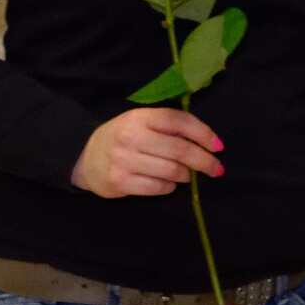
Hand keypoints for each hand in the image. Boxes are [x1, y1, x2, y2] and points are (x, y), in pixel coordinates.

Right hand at [71, 108, 224, 197]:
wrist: (86, 158)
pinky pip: (157, 187)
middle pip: (178, 149)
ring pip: (170, 170)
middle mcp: (131, 136)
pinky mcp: (119, 182)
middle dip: (203, 161)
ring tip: (189, 175)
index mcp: (140, 116)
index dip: (202, 133)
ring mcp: (123, 160)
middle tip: (217, 168)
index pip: (178, 120)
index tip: (218, 146)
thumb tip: (206, 140)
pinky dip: (170, 187)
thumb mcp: (141, 122)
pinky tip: (170, 183)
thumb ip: (168, 126)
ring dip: (186, 175)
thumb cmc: (123, 137)